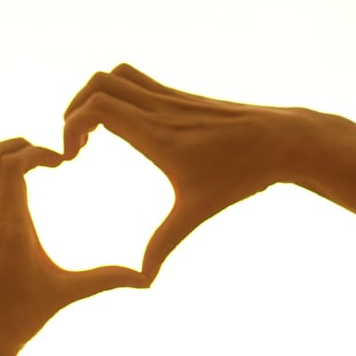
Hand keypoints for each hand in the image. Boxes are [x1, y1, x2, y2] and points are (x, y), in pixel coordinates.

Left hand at [0, 139, 145, 355]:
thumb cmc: (20, 322)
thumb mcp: (64, 294)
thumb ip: (105, 279)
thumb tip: (146, 280)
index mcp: (9, 231)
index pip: (12, 165)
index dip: (36, 151)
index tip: (58, 162)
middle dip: (13, 145)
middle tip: (37, 153)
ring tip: (13, 161)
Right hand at [62, 64, 305, 279]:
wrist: (284, 141)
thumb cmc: (243, 175)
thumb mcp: (198, 212)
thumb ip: (164, 243)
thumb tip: (144, 280)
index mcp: (157, 134)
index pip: (98, 107)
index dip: (71, 126)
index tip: (72, 157)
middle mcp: (161, 108)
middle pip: (100, 83)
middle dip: (75, 109)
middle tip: (76, 144)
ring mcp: (172, 98)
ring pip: (118, 74)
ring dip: (95, 96)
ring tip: (93, 132)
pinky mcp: (182, 97)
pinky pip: (138, 81)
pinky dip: (117, 96)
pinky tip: (124, 129)